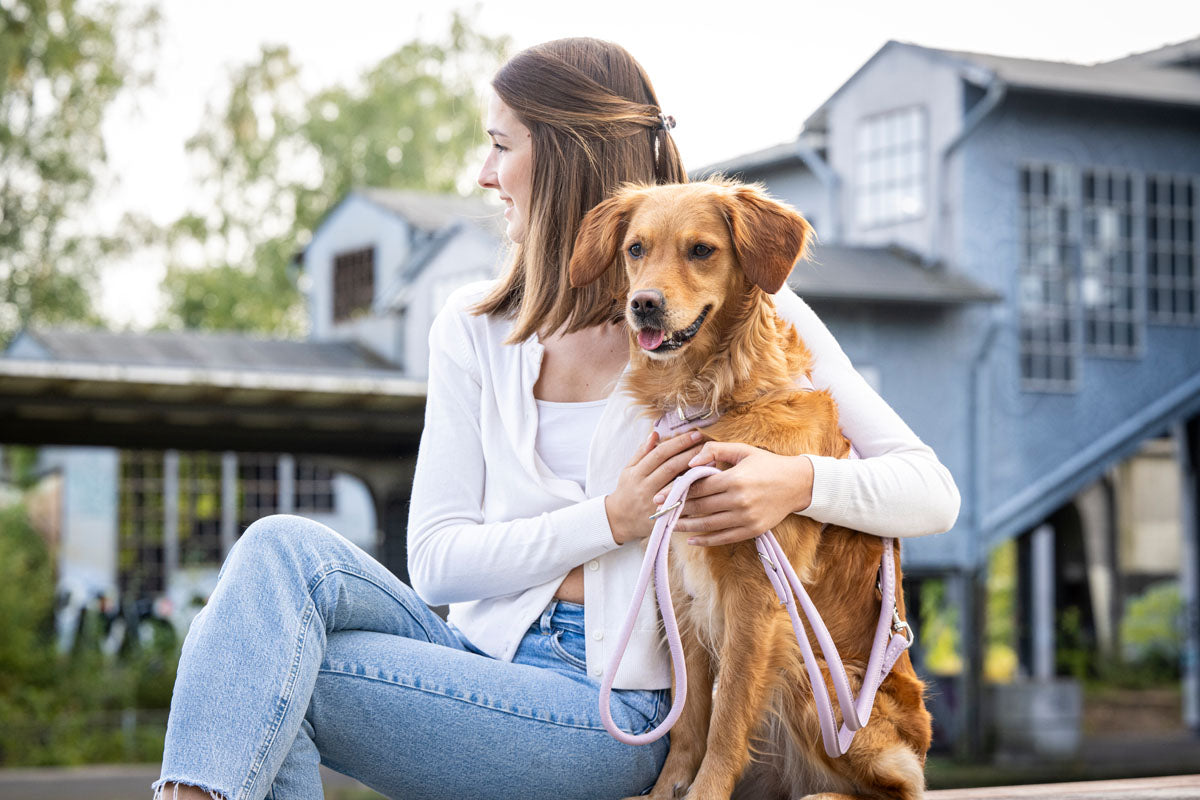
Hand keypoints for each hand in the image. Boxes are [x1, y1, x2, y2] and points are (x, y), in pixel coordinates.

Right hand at [605, 430, 704, 544]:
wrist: (621, 520)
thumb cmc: (627, 491)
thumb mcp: (628, 470)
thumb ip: (642, 452)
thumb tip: (655, 434)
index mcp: (636, 473)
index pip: (660, 454)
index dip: (678, 443)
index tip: (694, 434)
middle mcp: (645, 487)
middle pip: (671, 467)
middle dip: (690, 454)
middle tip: (706, 444)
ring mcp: (655, 502)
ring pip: (678, 484)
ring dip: (695, 472)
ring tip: (711, 460)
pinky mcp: (664, 515)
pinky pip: (682, 501)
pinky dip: (694, 490)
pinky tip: (706, 482)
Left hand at [654, 441, 813, 546]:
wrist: (797, 483)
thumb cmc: (766, 464)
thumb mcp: (742, 450)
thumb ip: (714, 451)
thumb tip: (690, 461)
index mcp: (734, 479)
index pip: (698, 488)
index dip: (677, 492)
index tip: (660, 495)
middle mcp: (739, 500)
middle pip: (700, 507)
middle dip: (677, 510)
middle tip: (659, 512)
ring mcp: (746, 518)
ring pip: (709, 525)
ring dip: (687, 527)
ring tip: (671, 525)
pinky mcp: (752, 530)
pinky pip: (724, 538)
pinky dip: (706, 540)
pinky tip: (692, 539)